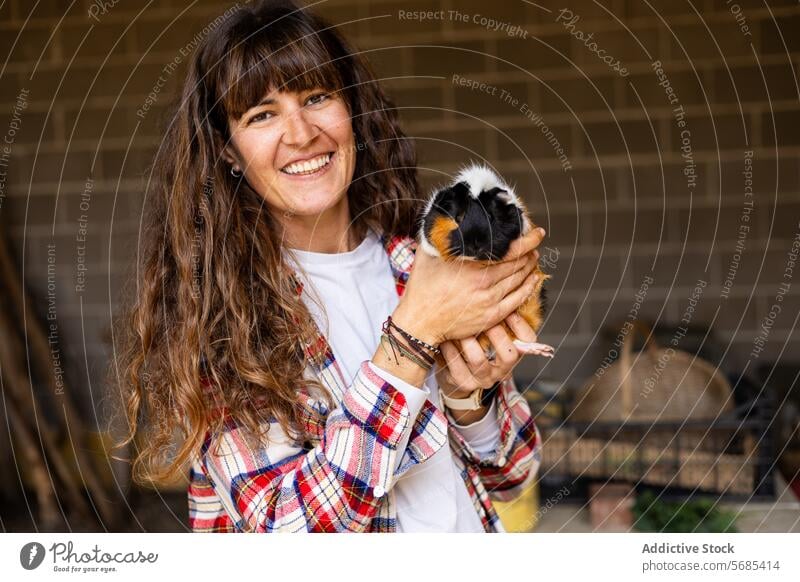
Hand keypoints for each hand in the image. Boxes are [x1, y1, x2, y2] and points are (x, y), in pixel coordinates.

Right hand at [395, 227, 546, 344]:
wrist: (419, 321)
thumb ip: (440, 234)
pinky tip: (532, 280)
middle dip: (530, 253)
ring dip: (530, 268)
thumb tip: (447, 214)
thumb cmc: (422, 288)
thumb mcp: (428, 253)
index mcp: (473, 267)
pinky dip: (528, 288)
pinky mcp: (491, 317)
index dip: (528, 240)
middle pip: (519, 265)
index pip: (511, 250)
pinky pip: (518, 300)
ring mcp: (490, 302)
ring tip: (533, 259)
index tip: (536, 233)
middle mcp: (485, 284)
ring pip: (520, 281)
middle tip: (533, 246)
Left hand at [436, 311, 541, 399]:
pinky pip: (456, 366)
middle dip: (496, 333)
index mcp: (513, 354)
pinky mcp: (463, 383)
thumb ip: (497, 315)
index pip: (528, 342)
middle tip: (483, 316)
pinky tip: (445, 338)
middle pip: (509, 355)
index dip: (519, 324)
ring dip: (468, 340)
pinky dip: (449, 349)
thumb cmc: (474, 343)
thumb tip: (505, 285)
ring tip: (458, 326)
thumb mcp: (489, 331)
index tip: (508, 307)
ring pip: (478, 360)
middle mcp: (501, 370)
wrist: (455, 372)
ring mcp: (482, 379)